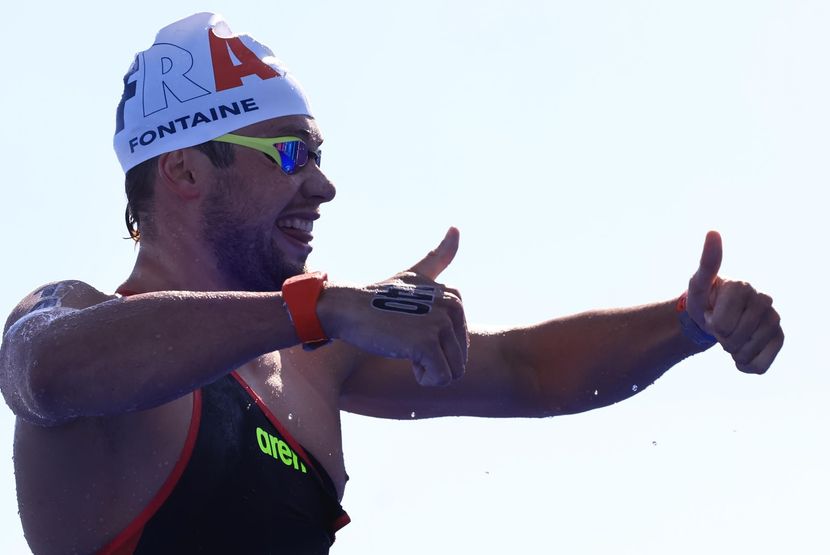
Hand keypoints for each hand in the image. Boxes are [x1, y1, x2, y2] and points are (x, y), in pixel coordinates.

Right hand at [320, 227, 467, 385]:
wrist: (346, 308)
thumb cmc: (377, 298)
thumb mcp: (413, 275)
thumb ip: (438, 257)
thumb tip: (456, 228)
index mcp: (454, 296)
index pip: (458, 342)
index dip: (434, 345)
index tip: (410, 330)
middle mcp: (453, 306)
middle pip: (459, 359)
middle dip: (433, 360)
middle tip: (405, 341)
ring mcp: (440, 323)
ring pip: (452, 371)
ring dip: (428, 371)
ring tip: (405, 349)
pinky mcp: (427, 343)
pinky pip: (440, 378)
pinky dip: (423, 379)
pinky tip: (407, 361)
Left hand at [686, 231, 783, 373]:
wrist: (712, 317)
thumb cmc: (703, 299)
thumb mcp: (697, 284)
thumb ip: (706, 263)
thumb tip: (713, 232)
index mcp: (742, 286)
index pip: (720, 325)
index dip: (709, 324)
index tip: (710, 311)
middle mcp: (764, 300)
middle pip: (733, 339)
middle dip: (720, 338)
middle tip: (719, 325)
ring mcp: (774, 319)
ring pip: (746, 353)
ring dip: (731, 351)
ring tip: (730, 334)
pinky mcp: (779, 338)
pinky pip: (759, 366)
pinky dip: (744, 365)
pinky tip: (740, 352)